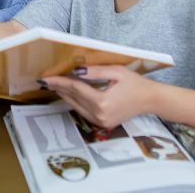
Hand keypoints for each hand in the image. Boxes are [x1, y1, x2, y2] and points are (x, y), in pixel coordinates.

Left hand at [42, 65, 156, 129]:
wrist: (149, 100)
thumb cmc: (135, 83)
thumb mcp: (116, 72)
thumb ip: (95, 72)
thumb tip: (76, 71)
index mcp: (103, 102)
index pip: (75, 89)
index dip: (60, 81)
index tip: (48, 76)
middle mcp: (100, 115)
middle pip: (73, 98)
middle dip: (59, 88)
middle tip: (45, 80)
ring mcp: (101, 122)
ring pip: (76, 107)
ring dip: (64, 96)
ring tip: (54, 85)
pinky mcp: (103, 124)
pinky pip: (83, 112)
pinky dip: (74, 102)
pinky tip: (68, 94)